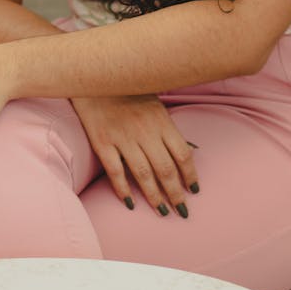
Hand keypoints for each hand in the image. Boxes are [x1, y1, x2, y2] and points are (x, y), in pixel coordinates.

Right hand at [71, 95, 199, 217]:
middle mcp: (144, 130)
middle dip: (176, 193)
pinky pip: (115, 171)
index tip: (194, 190)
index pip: (182, 154)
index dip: (190, 175)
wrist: (96, 77)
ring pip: (142, 174)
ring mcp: (122, 137)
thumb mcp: (155, 104)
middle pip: (165, 169)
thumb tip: (188, 152)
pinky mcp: (102, 142)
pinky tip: (130, 203)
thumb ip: (168, 127)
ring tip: (162, 212)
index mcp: (161, 120)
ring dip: (154, 197)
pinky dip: (123, 190)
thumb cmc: (129, 91)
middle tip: (182, 211)